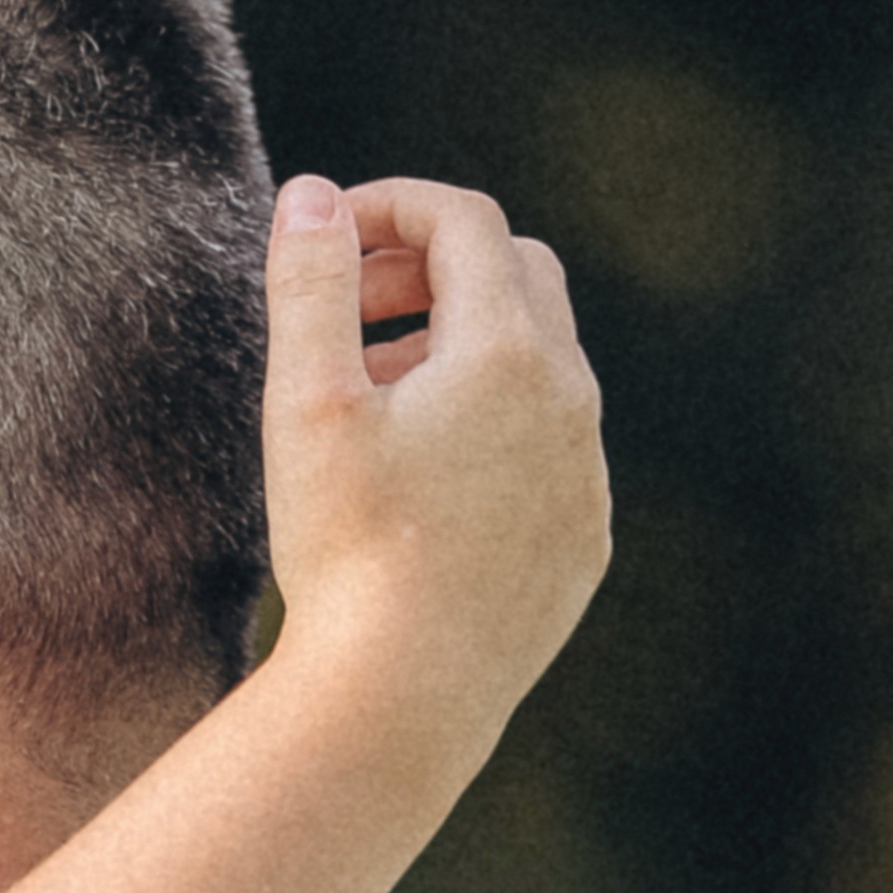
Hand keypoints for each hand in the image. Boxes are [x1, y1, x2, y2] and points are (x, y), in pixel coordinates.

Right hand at [255, 169, 606, 739]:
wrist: (404, 698)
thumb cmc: (347, 547)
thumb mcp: (307, 402)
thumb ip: (311, 283)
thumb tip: (315, 193)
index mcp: (508, 351)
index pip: (464, 222)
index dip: (391, 207)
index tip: (328, 236)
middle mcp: (569, 401)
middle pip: (518, 275)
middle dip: (431, 269)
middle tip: (350, 312)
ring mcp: (585, 474)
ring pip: (538, 365)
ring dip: (458, 349)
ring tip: (374, 396)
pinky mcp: (580, 539)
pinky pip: (549, 447)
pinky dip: (491, 425)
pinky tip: (422, 480)